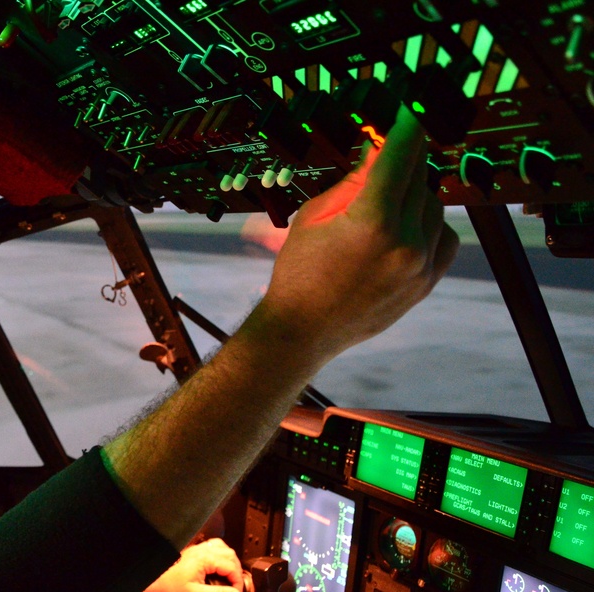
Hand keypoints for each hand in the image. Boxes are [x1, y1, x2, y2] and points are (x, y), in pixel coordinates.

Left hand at [136, 538, 243, 591]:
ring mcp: (198, 548)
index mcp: (205, 559)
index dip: (238, 581)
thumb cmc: (172, 589)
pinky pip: (214, 546)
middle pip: (230, 554)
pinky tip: (219, 567)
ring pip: (224, 548)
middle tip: (234, 588)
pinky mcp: (194, 550)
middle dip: (236, 571)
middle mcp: (203, 549)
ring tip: (229, 577)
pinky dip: (222, 555)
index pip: (231, 567)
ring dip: (230, 562)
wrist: (153, 580)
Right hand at [258, 104, 458, 361]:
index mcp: (371, 220)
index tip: (412, 110)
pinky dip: (429, 226)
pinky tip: (405, 228)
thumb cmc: (300, 271)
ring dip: (414, 196)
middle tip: (387, 159)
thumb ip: (353, 182)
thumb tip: (378, 150)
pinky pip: (444, 237)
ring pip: (433, 207)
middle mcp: (403, 242)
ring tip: (384, 206)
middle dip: (404, 165)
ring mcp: (419, 265)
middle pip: (420, 179)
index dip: (407, 127)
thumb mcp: (315, 216)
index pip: (402, 156)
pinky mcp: (426, 283)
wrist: (304, 329)